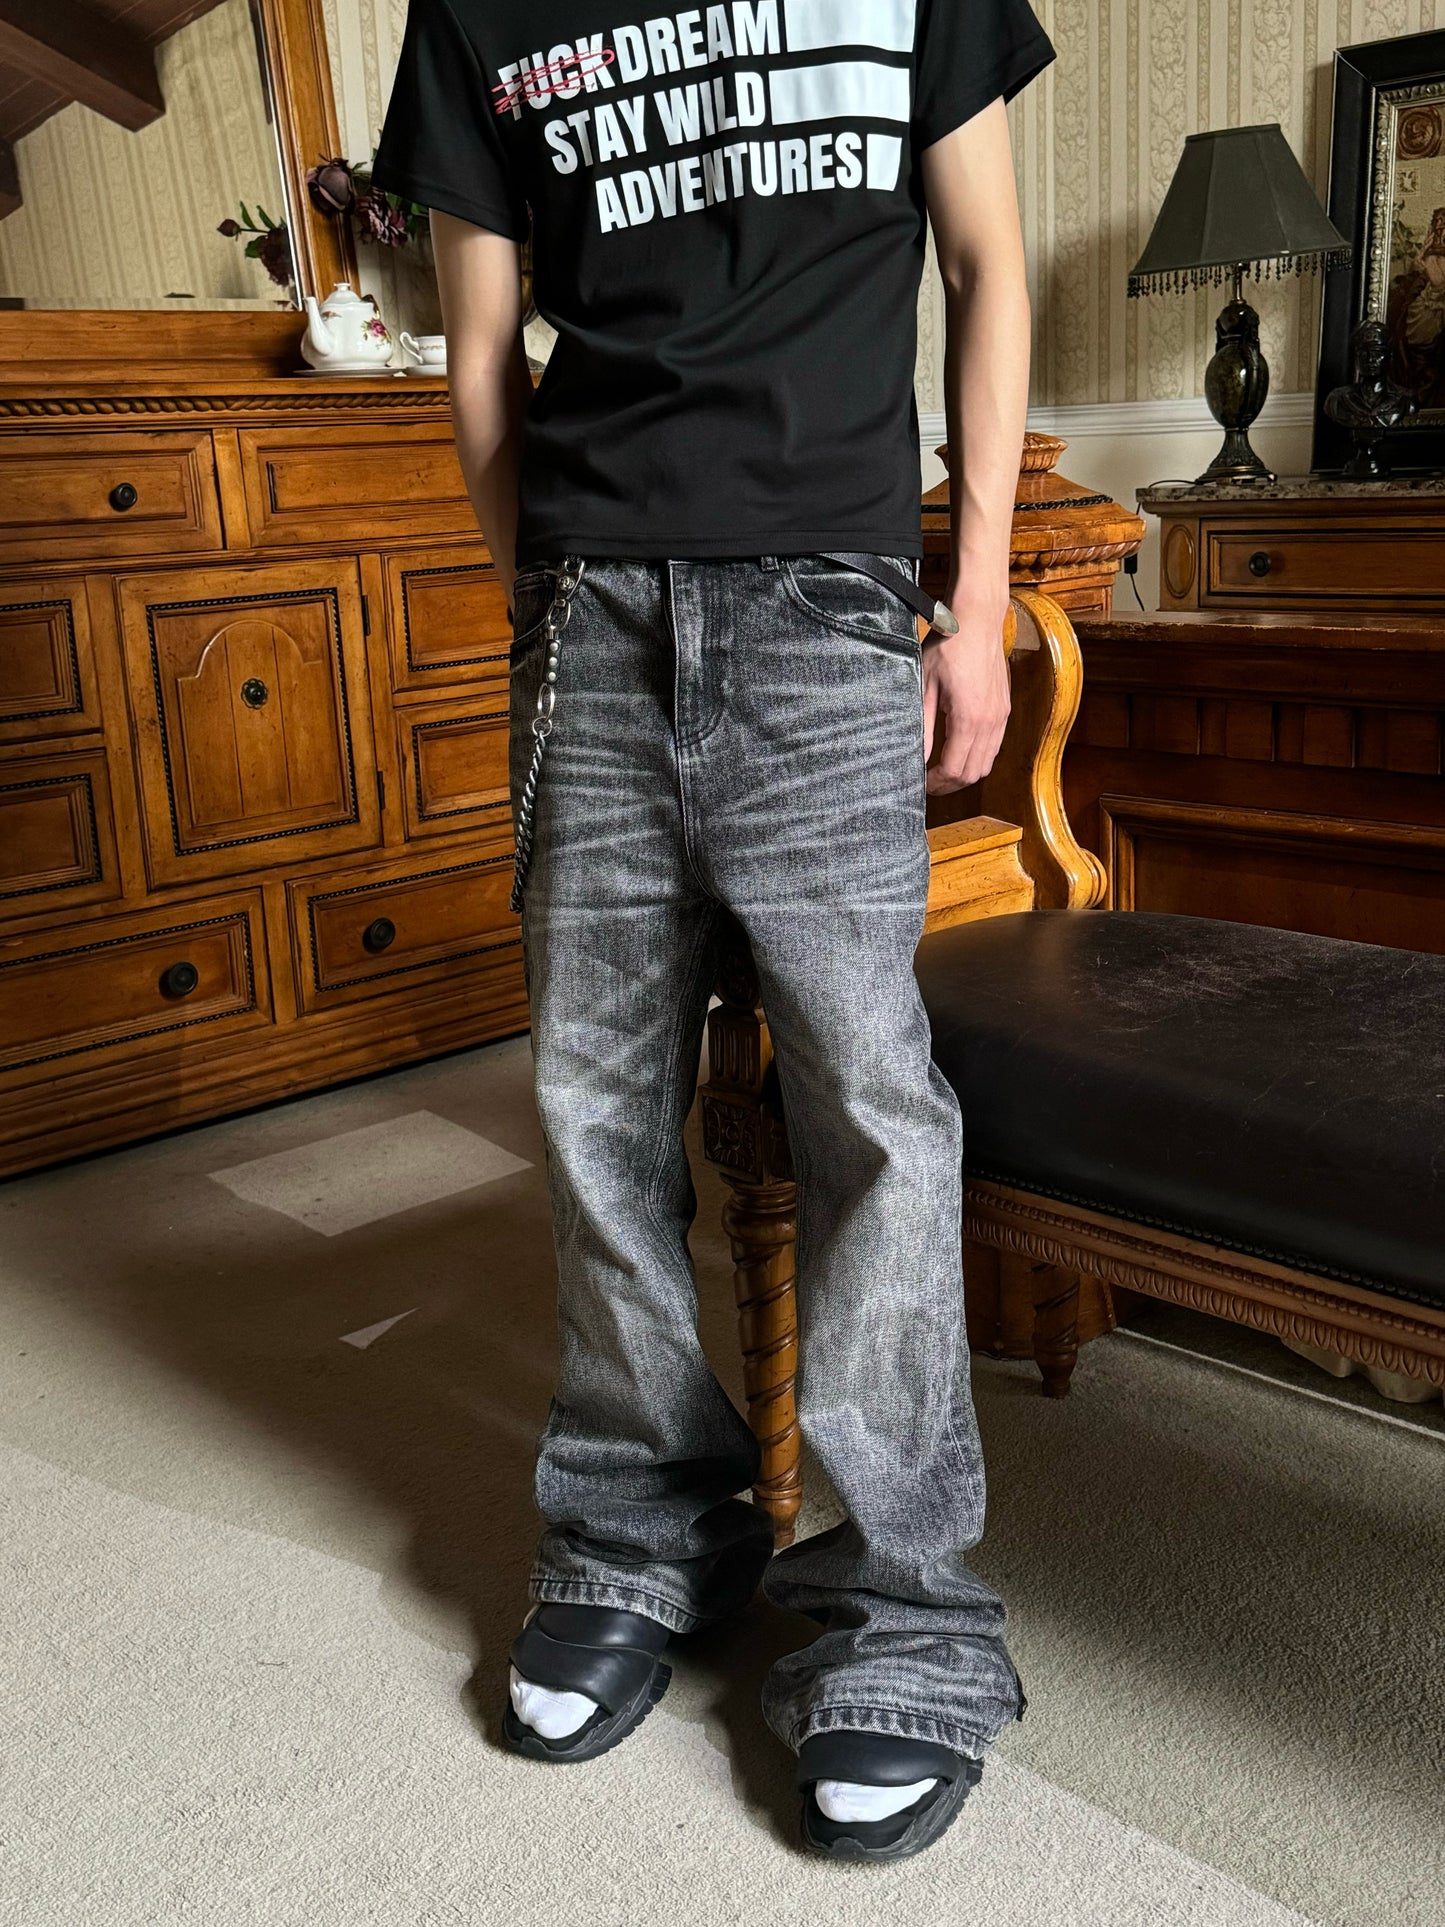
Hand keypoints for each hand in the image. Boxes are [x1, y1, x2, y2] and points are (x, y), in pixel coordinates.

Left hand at [920, 607, 1010, 793]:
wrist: (977, 621)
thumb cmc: (947, 648)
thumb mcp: (924, 687)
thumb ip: (923, 727)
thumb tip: (917, 759)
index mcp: (969, 720)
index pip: (953, 770)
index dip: (935, 783)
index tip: (920, 783)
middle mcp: (990, 723)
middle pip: (972, 774)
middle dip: (949, 785)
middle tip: (929, 783)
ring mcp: (1001, 716)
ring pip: (987, 764)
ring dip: (964, 773)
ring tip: (942, 772)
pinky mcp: (1004, 709)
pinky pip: (994, 747)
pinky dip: (978, 758)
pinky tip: (959, 751)